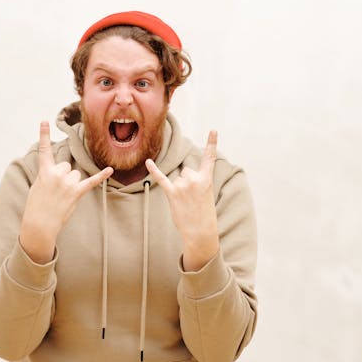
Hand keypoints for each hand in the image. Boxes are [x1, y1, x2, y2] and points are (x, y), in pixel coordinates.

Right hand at [20, 121, 112, 263]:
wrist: (40, 224)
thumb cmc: (37, 206)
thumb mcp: (37, 186)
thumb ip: (48, 175)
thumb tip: (63, 173)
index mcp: (44, 171)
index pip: (44, 150)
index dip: (43, 135)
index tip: (44, 121)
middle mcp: (57, 174)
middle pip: (67, 166)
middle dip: (63, 177)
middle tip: (56, 191)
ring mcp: (67, 183)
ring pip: (76, 175)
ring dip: (72, 184)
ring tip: (62, 197)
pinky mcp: (76, 193)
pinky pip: (91, 182)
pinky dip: (101, 176)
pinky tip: (110, 170)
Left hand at [146, 130, 218, 271]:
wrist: (200, 232)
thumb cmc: (204, 215)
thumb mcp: (206, 195)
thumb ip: (197, 182)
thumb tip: (182, 175)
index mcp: (207, 179)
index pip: (210, 158)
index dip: (212, 143)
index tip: (213, 130)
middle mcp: (195, 179)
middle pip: (186, 170)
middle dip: (187, 182)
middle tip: (193, 199)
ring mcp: (183, 186)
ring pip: (178, 178)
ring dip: (179, 189)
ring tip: (186, 203)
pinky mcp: (172, 193)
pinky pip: (162, 179)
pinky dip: (154, 170)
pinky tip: (148, 162)